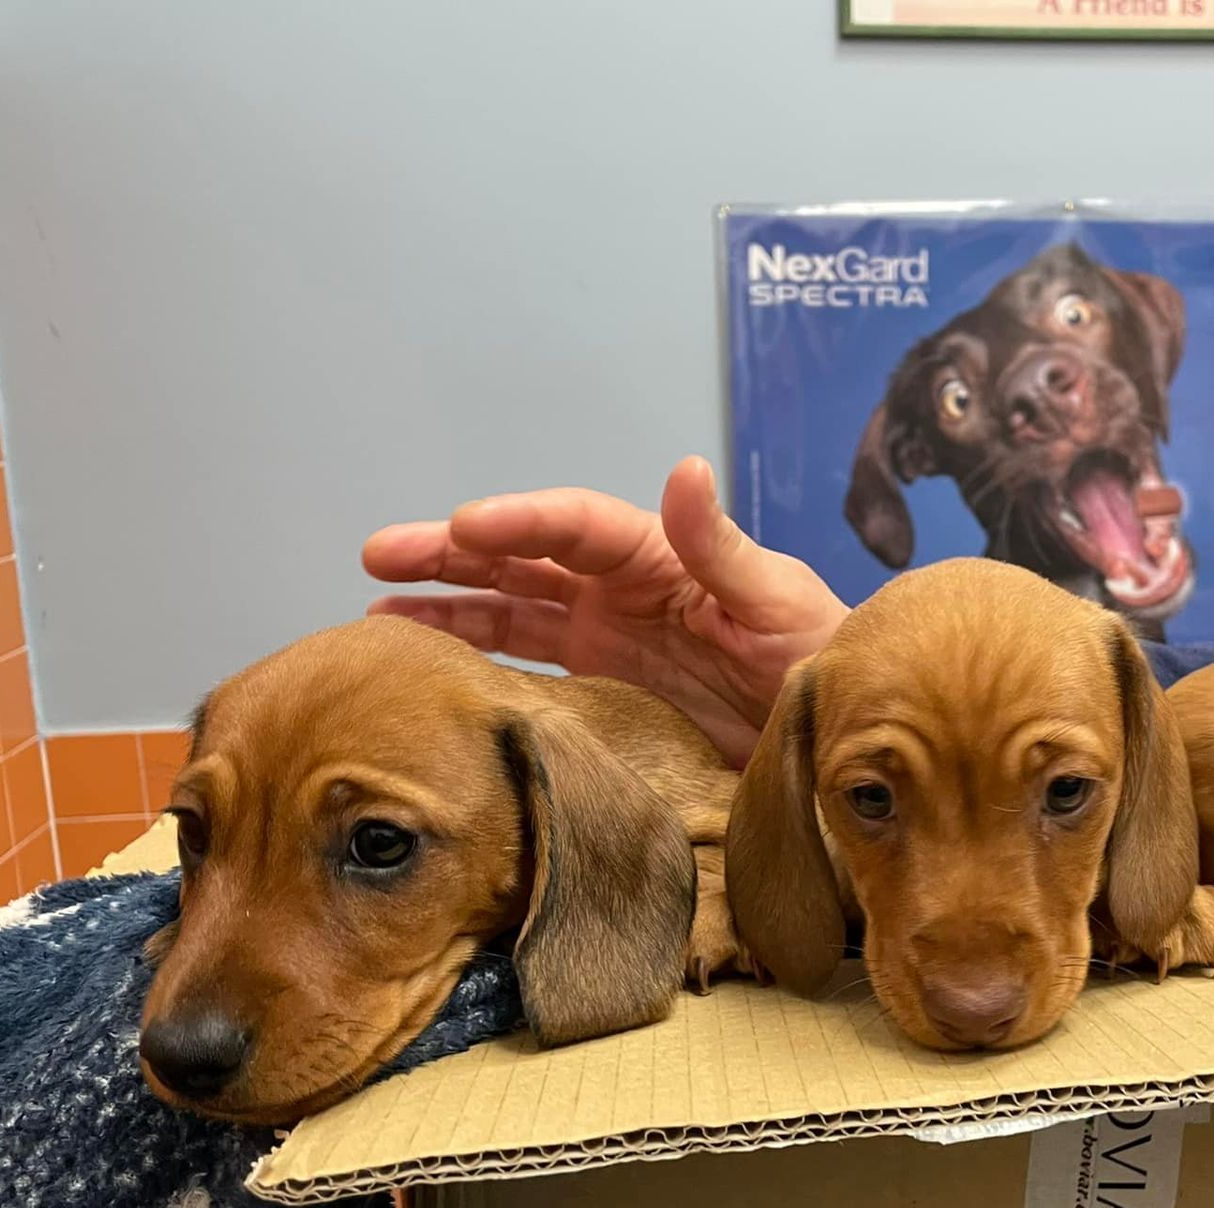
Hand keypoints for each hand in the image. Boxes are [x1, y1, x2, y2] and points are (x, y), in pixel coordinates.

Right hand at [361, 456, 849, 765]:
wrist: (834, 732)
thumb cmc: (820, 655)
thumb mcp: (779, 600)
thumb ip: (721, 547)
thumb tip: (684, 469)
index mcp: (659, 557)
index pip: (574, 527)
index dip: (519, 522)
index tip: (464, 527)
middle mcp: (620, 590)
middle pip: (522, 559)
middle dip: (452, 554)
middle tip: (381, 555)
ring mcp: (605, 638)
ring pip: (509, 609)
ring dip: (447, 604)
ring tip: (378, 609)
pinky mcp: (601, 688)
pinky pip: (526, 666)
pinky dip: (477, 659)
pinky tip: (428, 660)